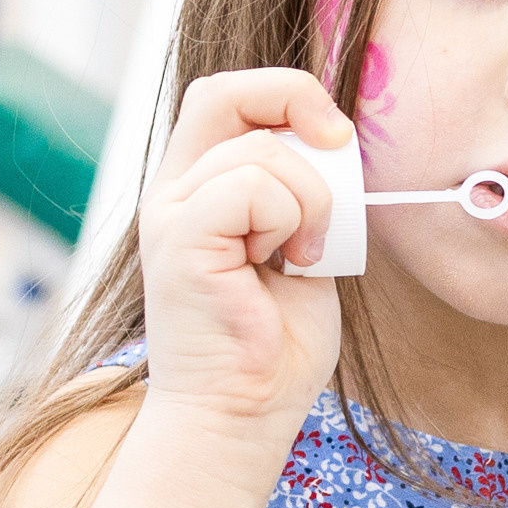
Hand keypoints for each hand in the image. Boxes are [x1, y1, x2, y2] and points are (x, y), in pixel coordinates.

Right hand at [137, 69, 353, 440]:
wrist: (243, 414)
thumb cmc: (275, 346)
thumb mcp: (303, 246)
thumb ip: (304, 192)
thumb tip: (336, 144)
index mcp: (199, 188)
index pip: (228, 98)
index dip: (287, 94)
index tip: (337, 138)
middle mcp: (174, 193)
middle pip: (221, 92)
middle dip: (294, 100)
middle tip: (338, 149)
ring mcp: (170, 215)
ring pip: (259, 152)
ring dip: (310, 199)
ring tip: (302, 256)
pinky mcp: (177, 242)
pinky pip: (247, 188)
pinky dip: (286, 219)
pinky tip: (284, 265)